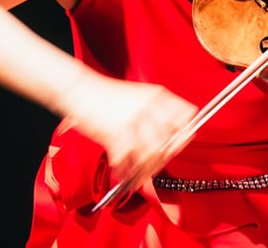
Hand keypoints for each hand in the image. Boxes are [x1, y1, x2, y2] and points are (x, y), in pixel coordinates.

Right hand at [57, 69, 198, 184]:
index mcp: (157, 95)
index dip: (186, 131)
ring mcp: (132, 120)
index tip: (181, 143)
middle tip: (157, 165)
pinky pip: (128, 161)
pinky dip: (126, 173)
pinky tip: (124, 174)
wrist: (80, 90)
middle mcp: (148, 106)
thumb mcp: (140, 96)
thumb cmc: (110, 97)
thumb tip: (176, 139)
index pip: (186, 115)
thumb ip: (159, 114)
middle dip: (164, 157)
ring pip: (151, 155)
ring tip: (140, 176)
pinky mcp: (114, 133)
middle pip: (169, 141)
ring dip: (145, 170)